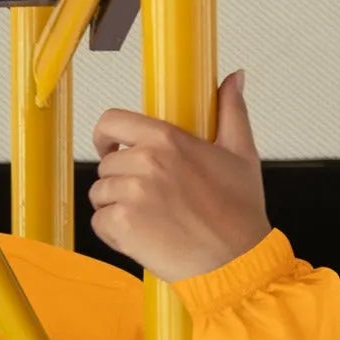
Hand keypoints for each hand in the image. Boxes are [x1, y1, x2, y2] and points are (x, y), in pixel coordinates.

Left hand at [88, 69, 270, 282]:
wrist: (234, 259)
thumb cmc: (238, 213)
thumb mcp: (241, 152)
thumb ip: (231, 111)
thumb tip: (234, 80)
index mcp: (167, 139)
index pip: (112, 122)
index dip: (105, 135)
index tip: (109, 147)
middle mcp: (145, 162)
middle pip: (106, 165)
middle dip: (120, 181)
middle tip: (148, 199)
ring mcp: (130, 194)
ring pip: (100, 195)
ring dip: (115, 208)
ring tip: (148, 219)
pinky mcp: (122, 225)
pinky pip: (99, 223)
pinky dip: (114, 233)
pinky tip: (141, 236)